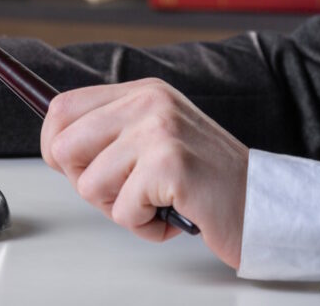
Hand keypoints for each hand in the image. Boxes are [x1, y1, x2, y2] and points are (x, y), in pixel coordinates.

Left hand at [40, 78, 248, 268]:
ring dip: (120, 209)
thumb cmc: (206, 180)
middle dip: (86, 183)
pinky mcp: (170, 165)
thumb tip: (57, 146)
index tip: (71, 167)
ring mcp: (159, 131)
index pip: (62, 108)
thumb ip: (111, 134)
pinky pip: (123, 211)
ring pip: (89, 185)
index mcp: (141, 93)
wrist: (265, 203)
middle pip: (64, 147)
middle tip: (126, 192)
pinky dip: (145, 226)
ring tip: (157, 202)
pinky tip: (173, 213)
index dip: (54, 145)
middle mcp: (148, 103)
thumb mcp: (155, 138)